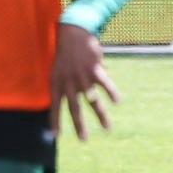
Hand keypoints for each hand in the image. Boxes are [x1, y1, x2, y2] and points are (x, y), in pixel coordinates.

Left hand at [50, 22, 119, 141]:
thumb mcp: (60, 68)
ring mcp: (82, 77)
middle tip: (84, 140)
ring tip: (107, 128)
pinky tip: (117, 101)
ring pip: (93, 101)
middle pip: (74, 108)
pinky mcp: (95, 70)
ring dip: (100, 116)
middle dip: (79, 125)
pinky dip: (111, 92)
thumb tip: (89, 94)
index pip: (55, 106)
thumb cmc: (66, 52)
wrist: (73, 33)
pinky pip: (105, 84)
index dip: (55, 121)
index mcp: (57, 83)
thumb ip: (72, 84)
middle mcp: (69, 83)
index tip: (55, 136)